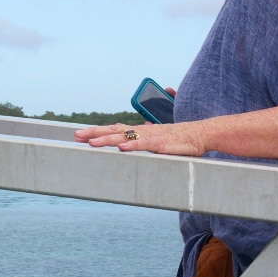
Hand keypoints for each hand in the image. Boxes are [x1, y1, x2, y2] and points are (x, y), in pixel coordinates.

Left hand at [74, 122, 205, 155]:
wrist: (200, 134)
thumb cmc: (178, 138)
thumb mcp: (156, 139)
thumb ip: (143, 140)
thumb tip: (130, 143)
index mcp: (139, 131)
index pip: (114, 128)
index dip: (97, 131)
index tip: (80, 134)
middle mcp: (141, 131)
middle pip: (114, 130)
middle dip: (94, 133)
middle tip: (77, 136)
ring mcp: (151, 137)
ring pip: (125, 136)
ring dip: (107, 139)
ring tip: (92, 143)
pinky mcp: (161, 144)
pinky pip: (144, 145)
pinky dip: (132, 145)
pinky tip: (121, 148)